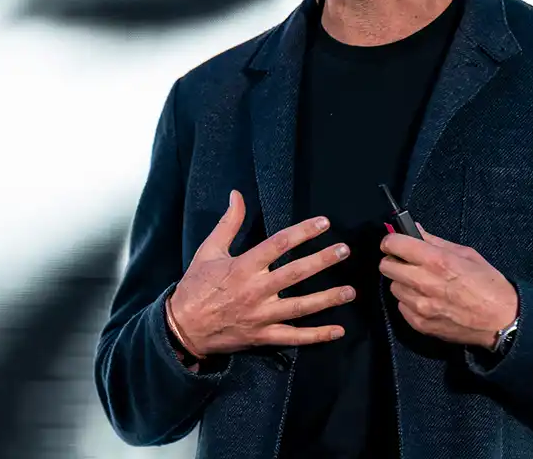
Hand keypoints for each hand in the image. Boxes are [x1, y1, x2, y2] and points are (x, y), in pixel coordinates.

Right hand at [169, 190, 354, 355]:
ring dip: (327, 299)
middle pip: (294, 274)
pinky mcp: (262, 336)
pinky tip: (338, 331)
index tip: (324, 223)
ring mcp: (260, 316)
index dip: (302, 232)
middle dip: (321, 261)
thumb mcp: (208, 250)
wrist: (182, 328)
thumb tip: (237, 195)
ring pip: (299, 307)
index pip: (278, 245)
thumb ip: (228, 223)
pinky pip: (293, 337)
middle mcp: (255, 291)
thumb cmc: (196, 285)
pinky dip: (316, 336)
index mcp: (243, 266)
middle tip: (344, 251)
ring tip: (350, 291)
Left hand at [379, 224, 517, 349]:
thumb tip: (415, 229)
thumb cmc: (488, 284)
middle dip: (394, 261)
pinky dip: (409, 302)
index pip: (394, 244)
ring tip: (421, 283)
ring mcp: (420, 306)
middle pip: (386, 267)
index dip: (391, 241)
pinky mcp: (420, 324)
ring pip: (393, 288)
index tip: (393, 242)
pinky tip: (426, 300)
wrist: (501, 320)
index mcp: (436, 261)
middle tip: (406, 262)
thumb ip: (435, 241)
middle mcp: (424, 282)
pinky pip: (402, 307)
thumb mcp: (466, 254)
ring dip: (403, 283)